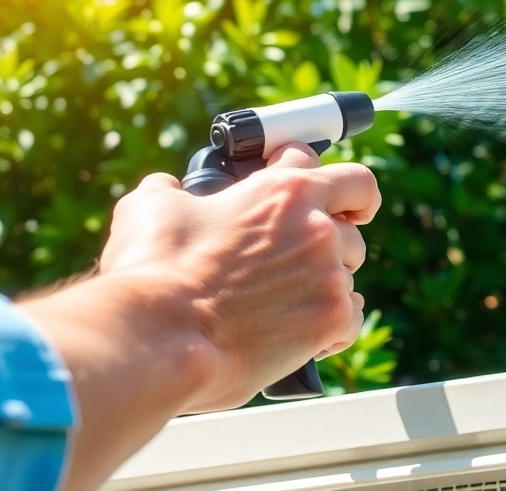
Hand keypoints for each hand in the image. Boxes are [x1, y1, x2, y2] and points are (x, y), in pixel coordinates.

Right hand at [99, 143, 379, 410]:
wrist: (160, 337)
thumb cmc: (154, 270)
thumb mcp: (152, 206)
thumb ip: (174, 189)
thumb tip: (170, 190)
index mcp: (284, 190)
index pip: (334, 168)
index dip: (323, 178)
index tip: (319, 192)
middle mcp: (316, 228)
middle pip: (353, 222)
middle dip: (332, 233)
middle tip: (303, 250)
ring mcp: (328, 275)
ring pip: (350, 271)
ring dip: (326, 280)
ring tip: (287, 298)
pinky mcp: (331, 321)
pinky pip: (352, 318)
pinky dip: (332, 326)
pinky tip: (302, 331)